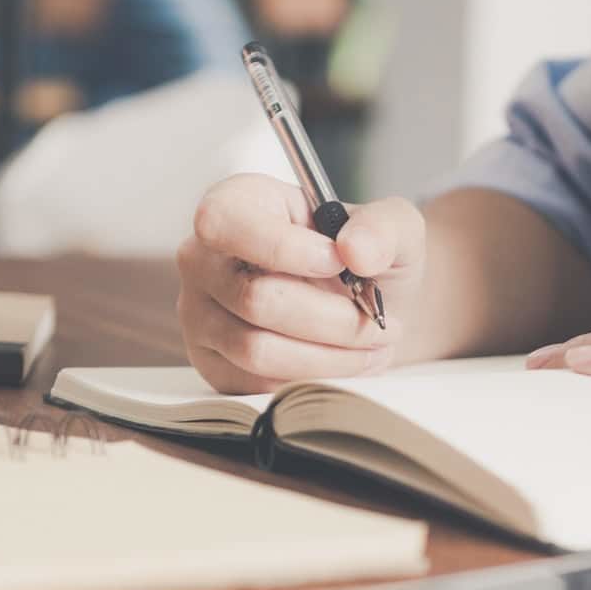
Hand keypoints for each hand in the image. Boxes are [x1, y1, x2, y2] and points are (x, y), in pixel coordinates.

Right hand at [177, 174, 425, 393]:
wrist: (365, 305)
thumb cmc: (364, 259)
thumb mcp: (390, 226)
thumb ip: (383, 227)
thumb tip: (356, 250)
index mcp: (235, 205)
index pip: (224, 224)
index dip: (283, 248)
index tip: (338, 263)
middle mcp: (202, 259)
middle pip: (254, 299)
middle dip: (331, 318)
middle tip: (376, 321)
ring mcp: (200, 315)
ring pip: (257, 350)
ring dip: (328, 355)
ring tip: (371, 345)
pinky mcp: (213, 364)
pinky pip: (258, 384)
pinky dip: (312, 379)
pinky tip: (345, 362)